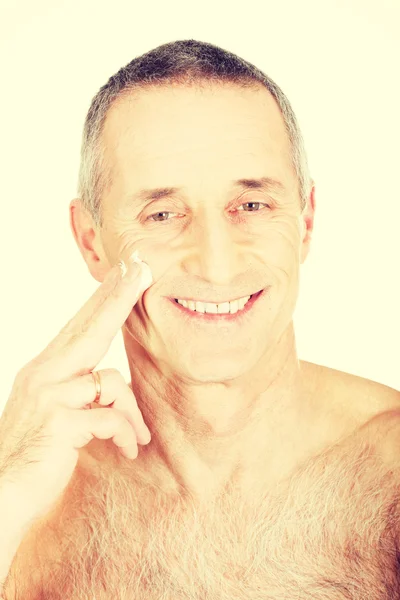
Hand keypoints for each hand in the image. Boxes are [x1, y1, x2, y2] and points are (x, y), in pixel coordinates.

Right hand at [0, 253, 152, 535]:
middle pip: (90, 328)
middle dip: (119, 298)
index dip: (102, 300)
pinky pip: (111, 418)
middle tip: (140, 270)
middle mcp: (43, 375)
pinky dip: (125, 434)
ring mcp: (49, 396)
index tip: (121, 274)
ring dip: (133, 415)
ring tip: (138, 439)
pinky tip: (127, 451)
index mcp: (43, 370)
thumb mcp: (56, 414)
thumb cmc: (36, 455)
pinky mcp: (60, 423)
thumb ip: (80, 392)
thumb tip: (111, 382)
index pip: (78, 327)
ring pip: (112, 383)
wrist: (4, 495)